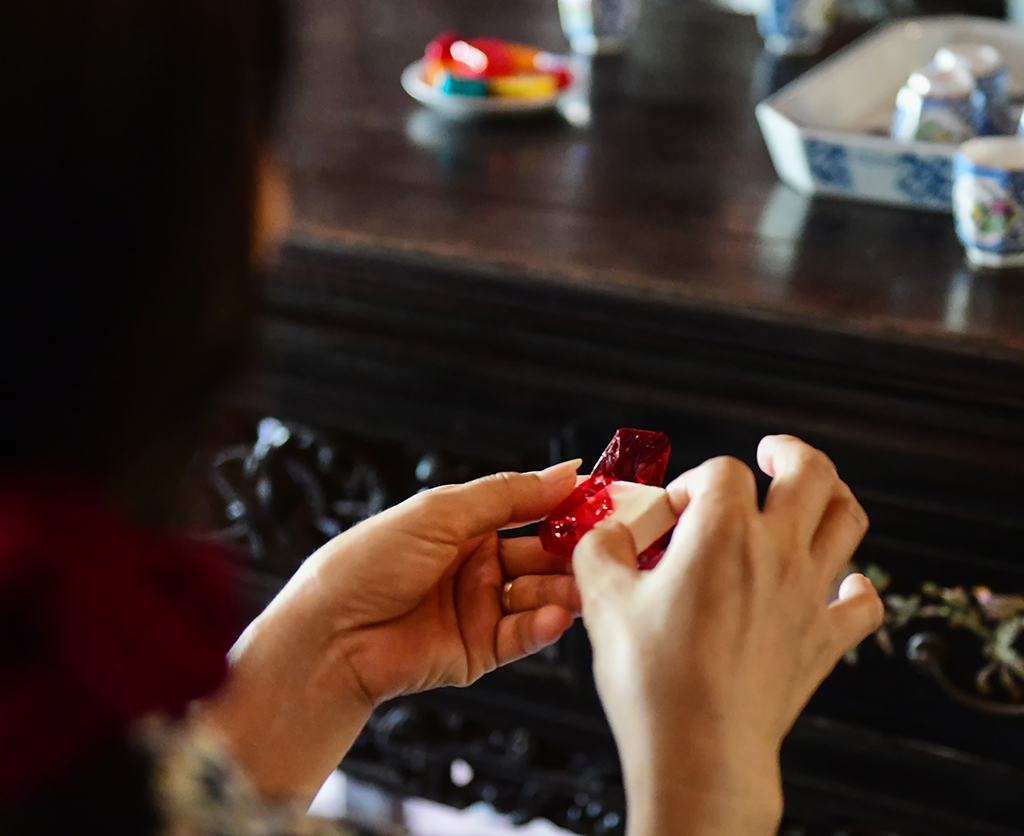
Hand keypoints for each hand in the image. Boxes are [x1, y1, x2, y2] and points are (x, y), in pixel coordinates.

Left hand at [197, 460, 581, 799]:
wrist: (329, 635)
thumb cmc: (367, 563)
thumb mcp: (441, 513)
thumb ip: (508, 495)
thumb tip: (564, 473)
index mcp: (463, 526)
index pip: (528, 510)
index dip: (565, 505)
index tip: (605, 498)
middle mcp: (475, 565)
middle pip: (541, 554)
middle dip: (574, 549)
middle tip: (611, 544)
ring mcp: (479, 609)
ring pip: (540, 594)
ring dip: (566, 588)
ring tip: (589, 583)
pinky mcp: (479, 651)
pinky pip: (524, 635)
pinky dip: (544, 625)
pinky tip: (557, 614)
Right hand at [573, 435, 881, 835]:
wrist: (701, 752)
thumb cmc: (653, 678)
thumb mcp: (602, 599)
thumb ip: (599, 549)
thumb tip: (606, 534)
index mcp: (725, 532)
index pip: (722, 471)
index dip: (692, 483)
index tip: (669, 517)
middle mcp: (778, 552)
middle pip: (813, 472)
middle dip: (790, 453)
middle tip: (770, 453)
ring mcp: (809, 595)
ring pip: (848, 521)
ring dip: (832, 499)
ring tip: (809, 497)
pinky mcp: (824, 640)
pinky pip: (864, 602)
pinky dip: (857, 586)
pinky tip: (841, 583)